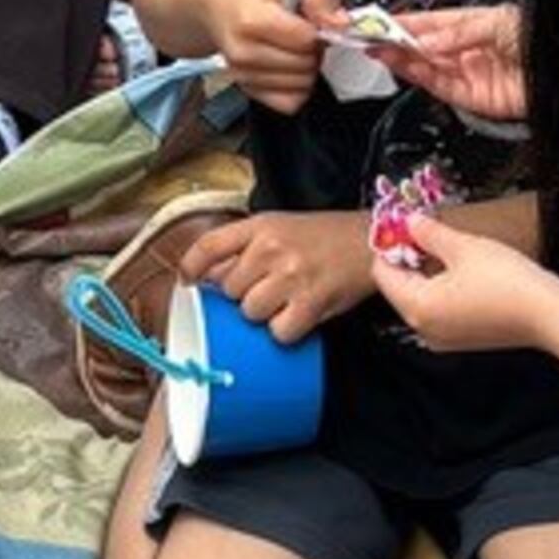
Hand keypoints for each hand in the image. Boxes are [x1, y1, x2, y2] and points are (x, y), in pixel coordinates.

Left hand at [193, 205, 372, 338]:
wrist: (372, 242)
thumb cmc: (325, 237)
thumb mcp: (281, 227)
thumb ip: (246, 247)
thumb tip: (210, 277)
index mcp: (260, 226)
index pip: (209, 246)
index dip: (191, 267)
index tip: (186, 281)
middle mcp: (271, 248)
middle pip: (229, 288)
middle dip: (241, 295)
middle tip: (265, 290)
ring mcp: (291, 276)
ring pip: (250, 313)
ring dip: (262, 316)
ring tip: (283, 303)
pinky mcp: (311, 303)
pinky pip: (278, 332)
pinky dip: (285, 332)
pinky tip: (297, 317)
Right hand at [198, 0, 332, 115]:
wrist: (211, 3)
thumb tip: (342, 23)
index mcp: (252, 21)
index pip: (306, 40)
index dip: (318, 28)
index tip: (312, 19)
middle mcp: (245, 53)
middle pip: (305, 65)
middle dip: (313, 48)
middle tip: (302, 30)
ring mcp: (244, 75)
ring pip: (302, 86)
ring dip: (306, 67)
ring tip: (292, 46)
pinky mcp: (248, 90)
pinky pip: (290, 103)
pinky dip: (296, 87)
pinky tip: (287, 66)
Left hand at [377, 208, 558, 355]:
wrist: (549, 315)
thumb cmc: (507, 283)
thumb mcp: (463, 247)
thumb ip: (429, 233)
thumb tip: (410, 222)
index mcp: (416, 307)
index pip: (383, 273)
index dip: (390, 244)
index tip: (401, 224)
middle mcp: (424, 328)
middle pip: (400, 287)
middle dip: (409, 257)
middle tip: (425, 229)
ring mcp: (444, 338)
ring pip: (421, 298)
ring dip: (427, 271)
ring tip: (448, 246)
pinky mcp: (464, 338)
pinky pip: (440, 310)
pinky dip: (443, 288)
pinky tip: (463, 269)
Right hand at [388, 0, 527, 125]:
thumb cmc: (537, 37)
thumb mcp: (496, 22)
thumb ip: (458, 33)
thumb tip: (426, 40)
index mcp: (470, 24)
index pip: (428, 22)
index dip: (401, 21)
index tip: (377, 20)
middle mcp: (465, 49)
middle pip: (421, 46)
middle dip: (393, 40)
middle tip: (368, 35)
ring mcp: (466, 73)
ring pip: (424, 67)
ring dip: (399, 58)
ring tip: (377, 48)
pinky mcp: (470, 97)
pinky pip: (437, 86)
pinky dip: (417, 76)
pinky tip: (402, 63)